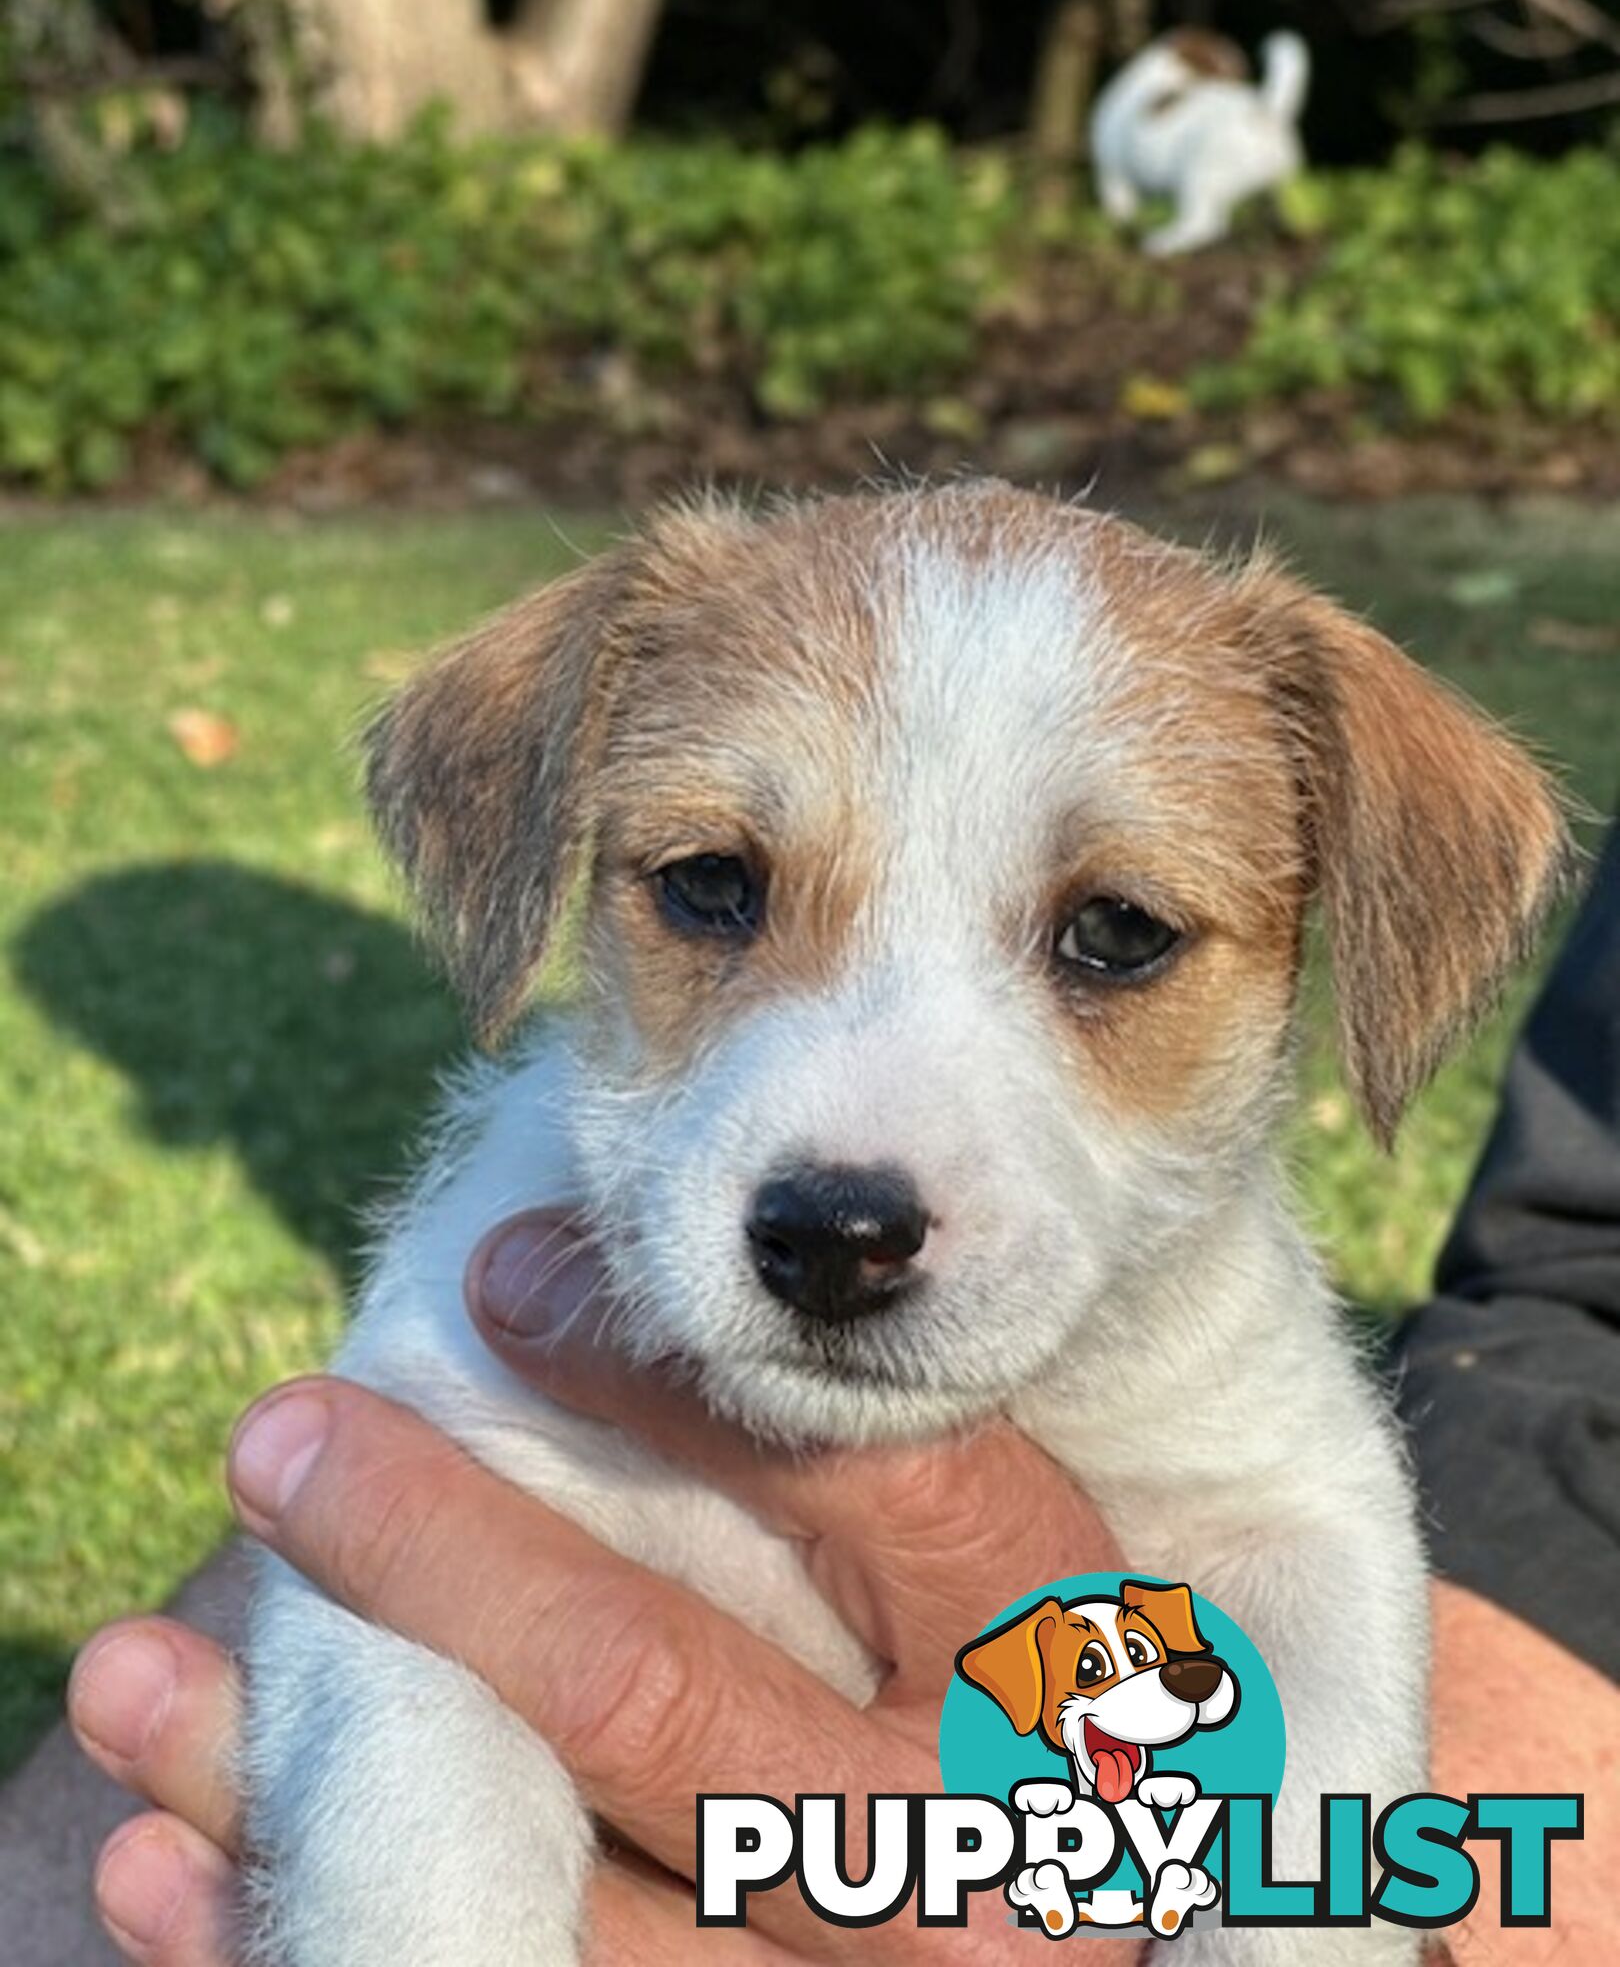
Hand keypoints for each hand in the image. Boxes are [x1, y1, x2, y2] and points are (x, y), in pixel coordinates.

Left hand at [70, 1207, 1124, 1963]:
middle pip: (652, 1685)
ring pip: (536, 1882)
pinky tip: (175, 1865)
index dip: (659, 1372)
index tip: (499, 1271)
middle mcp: (952, 1850)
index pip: (866, 1480)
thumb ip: (860, 1467)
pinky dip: (303, 1937)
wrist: (1076, 1918)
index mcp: (1042, 1667)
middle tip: (280, 1434)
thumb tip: (596, 1291)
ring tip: (142, 1669)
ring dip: (305, 1768)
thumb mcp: (1005, 1573)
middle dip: (432, 1549)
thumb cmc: (1027, 1710)